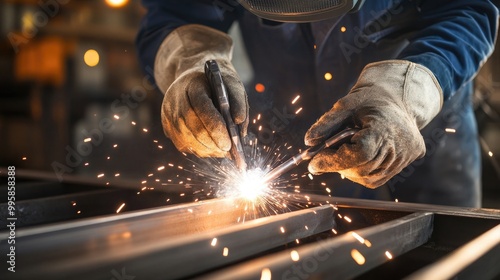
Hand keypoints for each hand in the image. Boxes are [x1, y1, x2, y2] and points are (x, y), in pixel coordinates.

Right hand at [155, 25, 247, 156]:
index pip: (202, 108)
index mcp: (193, 84)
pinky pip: (182, 145)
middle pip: (192, 127)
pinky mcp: (166, 125)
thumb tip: (239, 122)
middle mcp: (175, 99)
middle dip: (212, 143)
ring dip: (206, 149)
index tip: (229, 144)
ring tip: (221, 150)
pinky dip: (198, 150)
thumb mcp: (231, 84)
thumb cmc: (216, 83)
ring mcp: (168, 113)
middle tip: (228, 151)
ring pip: (186, 140)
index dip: (215, 128)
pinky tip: (210, 147)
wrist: (193, 77)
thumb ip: (238, 101)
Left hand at [305, 60, 442, 187]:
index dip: (334, 161)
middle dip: (337, 165)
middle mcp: (400, 146)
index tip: (314, 163)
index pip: (359, 154)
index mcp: (385, 128)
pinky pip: (378, 178)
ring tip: (341, 153)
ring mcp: (406, 156)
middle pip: (362, 169)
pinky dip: (362, 172)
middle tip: (321, 157)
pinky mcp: (408, 161)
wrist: (400, 95)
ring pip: (369, 178)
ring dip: (349, 170)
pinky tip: (356, 158)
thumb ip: (326, 123)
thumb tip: (308, 141)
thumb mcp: (345, 104)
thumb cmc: (370, 98)